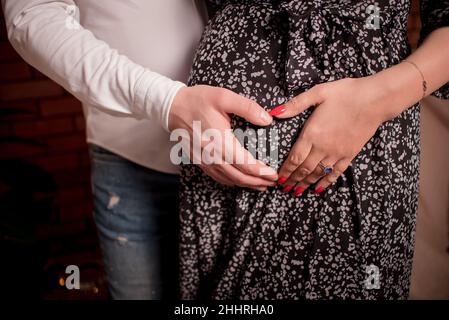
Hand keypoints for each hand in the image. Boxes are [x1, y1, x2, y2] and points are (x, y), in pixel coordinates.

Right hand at [169, 85, 277, 190]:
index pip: (246, 165)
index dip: (262, 173)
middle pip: (239, 177)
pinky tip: (239, 180)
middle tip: (273, 182)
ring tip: (261, 184)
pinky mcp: (200, 161)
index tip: (275, 174)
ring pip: (229, 180)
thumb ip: (248, 108)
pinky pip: (218, 177)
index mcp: (221, 142)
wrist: (172, 107)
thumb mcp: (224, 97)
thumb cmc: (197, 101)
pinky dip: (232, 182)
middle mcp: (212, 156)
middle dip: (258, 182)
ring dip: (247, 184)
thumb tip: (267, 119)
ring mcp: (205, 161)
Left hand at [273, 77, 391, 195]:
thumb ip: (296, 104)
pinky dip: (326, 181)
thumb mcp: (318, 93)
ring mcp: (337, 152)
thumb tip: (275, 113)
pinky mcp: (350, 154)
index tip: (278, 178)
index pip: (295, 158)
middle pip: (304, 169)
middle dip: (293, 180)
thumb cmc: (346, 93)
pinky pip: (336, 172)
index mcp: (312, 133)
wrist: (375, 99)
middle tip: (284, 188)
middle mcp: (323, 147)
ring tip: (297, 192)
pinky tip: (319, 188)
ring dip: (306, 183)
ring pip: (318, 173)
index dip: (286, 170)